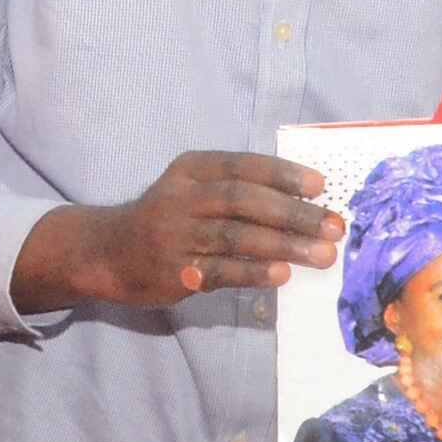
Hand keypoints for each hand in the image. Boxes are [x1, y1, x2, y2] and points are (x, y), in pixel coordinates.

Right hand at [15, 154, 341, 309]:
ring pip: (236, 236)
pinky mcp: (174, 269)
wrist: (109, 252)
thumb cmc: (169, 218)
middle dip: (293, 213)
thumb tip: (306, 202)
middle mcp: (182, 197)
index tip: (320, 186)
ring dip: (284, 245)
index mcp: (192, 169)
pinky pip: (220, 271)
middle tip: (333, 226)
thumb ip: (237, 190)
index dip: (283, 174)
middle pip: (243, 200)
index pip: (243, 166)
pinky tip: (282, 275)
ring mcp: (176, 234)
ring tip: (322, 254)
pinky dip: (253, 272)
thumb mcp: (193, 188)